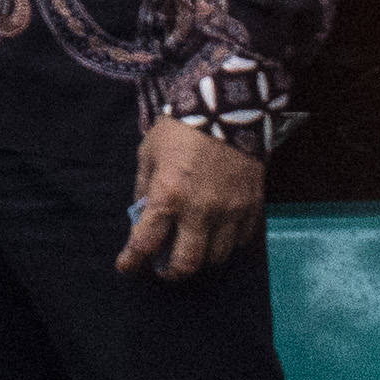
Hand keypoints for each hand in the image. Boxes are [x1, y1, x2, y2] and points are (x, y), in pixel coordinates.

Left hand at [118, 119, 265, 278]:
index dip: (132, 261)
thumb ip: (145, 188)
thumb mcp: (150, 153)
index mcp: (168, 196)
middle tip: (164, 267)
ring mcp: (230, 212)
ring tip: (191, 249)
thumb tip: (142, 216)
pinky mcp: (253, 207)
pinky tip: (217, 234)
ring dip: (200, 259)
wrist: (229, 107)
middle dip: (171, 272)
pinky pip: (241, 241)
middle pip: (186, 264)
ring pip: (216, 258)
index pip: (145, 242)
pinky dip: (227, 244)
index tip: (127, 267)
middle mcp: (200, 210)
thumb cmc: (182, 127)